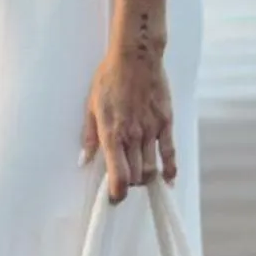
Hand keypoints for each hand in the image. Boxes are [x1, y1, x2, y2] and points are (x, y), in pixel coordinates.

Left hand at [81, 45, 176, 201]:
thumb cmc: (110, 78)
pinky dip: (170, 169)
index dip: (116, 193)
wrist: (136, 57)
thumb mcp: (91, 106)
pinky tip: (169, 180)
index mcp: (111, 134)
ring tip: (141, 178)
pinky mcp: (165, 123)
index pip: (117, 176)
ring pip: (151, 169)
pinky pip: (170, 152)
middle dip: (129, 185)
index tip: (113, 199)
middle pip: (135, 176)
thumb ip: (89, 136)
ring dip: (146, 179)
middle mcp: (132, 137)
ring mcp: (151, 131)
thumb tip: (84, 160)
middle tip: (125, 182)